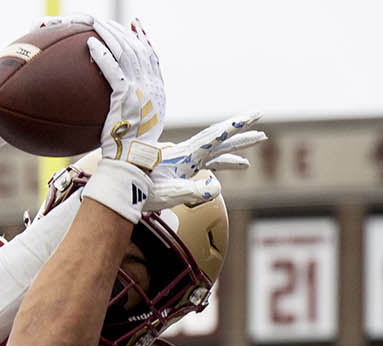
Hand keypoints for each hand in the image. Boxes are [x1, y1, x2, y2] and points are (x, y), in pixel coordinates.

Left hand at [83, 20, 164, 161]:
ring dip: (109, 35)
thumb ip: (131, 107)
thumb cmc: (128, 150)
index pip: (152, 57)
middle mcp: (152, 86)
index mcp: (157, 91)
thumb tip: (115, 102)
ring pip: (125, 53)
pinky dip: (101, 55)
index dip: (143, 39)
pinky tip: (89, 44)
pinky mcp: (126, 96)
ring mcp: (140, 89)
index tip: (134, 26)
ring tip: (95, 24)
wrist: (131, 161)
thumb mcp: (136, 126)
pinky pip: (112, 70)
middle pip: (137, 48)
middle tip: (106, 22)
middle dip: (121, 32)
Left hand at [138, 113, 263, 211]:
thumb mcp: (169, 193)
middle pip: (220, 142)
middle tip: (263, 134)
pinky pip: (204, 165)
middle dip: (242, 138)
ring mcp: (182, 162)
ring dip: (232, 155)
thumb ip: (194, 191)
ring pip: (213, 154)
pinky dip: (219, 165)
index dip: (238, 125)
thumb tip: (217, 189)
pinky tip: (224, 170)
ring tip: (248, 163)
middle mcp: (187, 155)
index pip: (217, 136)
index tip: (256, 114)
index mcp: (187, 154)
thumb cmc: (140, 190)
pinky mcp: (176, 171)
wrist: (119, 186)